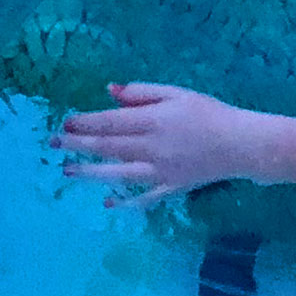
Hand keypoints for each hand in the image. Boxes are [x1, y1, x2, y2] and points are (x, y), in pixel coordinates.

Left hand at [56, 83, 275, 205]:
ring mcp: (159, 171)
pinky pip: (144, 198)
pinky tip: (107, 204)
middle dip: (77, 146)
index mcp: (153, 121)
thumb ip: (142, 93)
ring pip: (118, 174)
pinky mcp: (170, 188)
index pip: (110, 122)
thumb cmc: (209, 113)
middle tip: (53, 145)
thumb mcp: (177, 93)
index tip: (64, 123)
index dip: (84, 123)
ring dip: (90, 173)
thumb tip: (110, 91)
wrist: (242, 144)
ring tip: (67, 172)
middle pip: (107, 147)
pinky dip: (125, 203)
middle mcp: (151, 147)